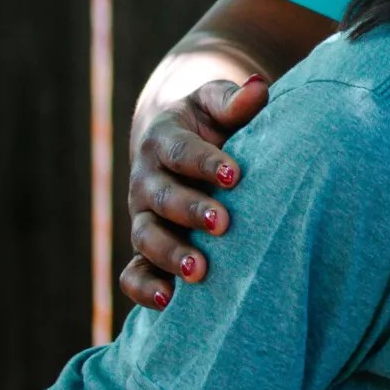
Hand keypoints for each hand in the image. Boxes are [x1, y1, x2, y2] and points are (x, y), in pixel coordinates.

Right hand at [116, 73, 266, 311]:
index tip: (236, 175)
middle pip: (161, 197)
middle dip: (190, 211)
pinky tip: (169, 302)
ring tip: (199, 270)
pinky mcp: (144, 248)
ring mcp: (143, 216)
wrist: (185, 146)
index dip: (206, 163)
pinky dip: (144, 288)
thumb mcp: (219, 103)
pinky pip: (133, 272)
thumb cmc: (212, 122)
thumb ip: (235, 100)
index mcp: (162, 140)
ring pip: (145, 236)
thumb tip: (256, 87)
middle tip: (223, 224)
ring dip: (169, 254)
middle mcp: (147, 180)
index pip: (181, 151)